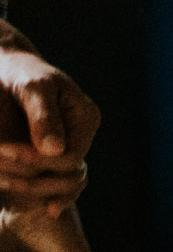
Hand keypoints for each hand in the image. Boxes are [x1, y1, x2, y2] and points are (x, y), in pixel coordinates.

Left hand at [0, 45, 97, 217]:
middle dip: (28, 174)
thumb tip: (55, 150)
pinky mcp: (43, 154)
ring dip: (22, 182)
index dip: (38, 161)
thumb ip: (44, 117)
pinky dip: (19, 182)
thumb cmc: (21, 72)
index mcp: (85, 119)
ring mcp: (62, 147)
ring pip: (50, 182)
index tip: (2, 150)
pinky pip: (38, 178)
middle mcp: (78, 137)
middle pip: (62, 175)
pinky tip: (1, 179)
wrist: (6, 69)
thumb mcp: (33, 88)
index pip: (69, 158)